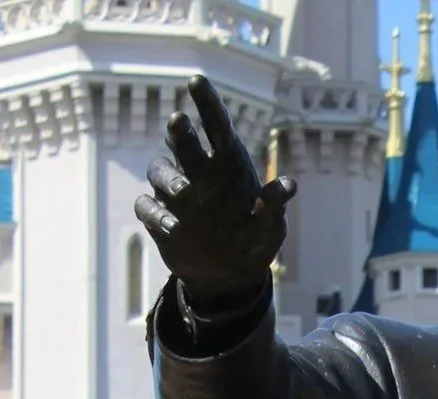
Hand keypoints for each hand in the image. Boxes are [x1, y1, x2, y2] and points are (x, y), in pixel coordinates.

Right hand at [134, 76, 294, 306]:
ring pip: (158, 170)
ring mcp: (174, 193)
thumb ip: (275, 207)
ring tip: (185, 191)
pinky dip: (157, 214)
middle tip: (180, 121)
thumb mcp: (270, 229)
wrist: (230, 278)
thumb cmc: (252, 243)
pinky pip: (148, 207)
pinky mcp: (158, 217)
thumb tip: (289, 185)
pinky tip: (174, 228)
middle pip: (182, 142)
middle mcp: (197, 171)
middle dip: (181, 131)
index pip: (216, 127)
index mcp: (226, 165)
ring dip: (169, 177)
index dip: (207, 103)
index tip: (197, 82)